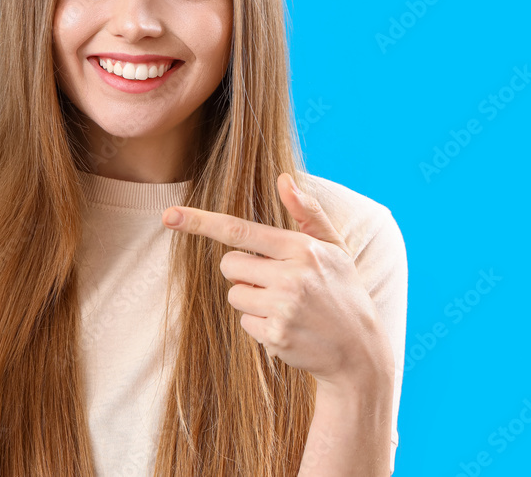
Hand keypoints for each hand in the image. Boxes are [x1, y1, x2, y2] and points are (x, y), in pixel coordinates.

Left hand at [161, 173, 393, 389]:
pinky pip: (244, 321)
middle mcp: (291, 276)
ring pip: (234, 294)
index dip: (200, 222)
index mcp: (301, 249)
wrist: (360, 352)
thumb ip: (308, 213)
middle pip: (229, 264)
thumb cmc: (343, 292)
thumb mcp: (334, 249)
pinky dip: (259, 325)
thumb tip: (284, 178)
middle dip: (243, 272)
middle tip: (276, 283)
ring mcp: (283, 307)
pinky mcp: (276, 335)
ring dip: (251, 300)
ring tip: (286, 306)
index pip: (239, 231)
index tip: (170, 215)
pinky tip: (288, 327)